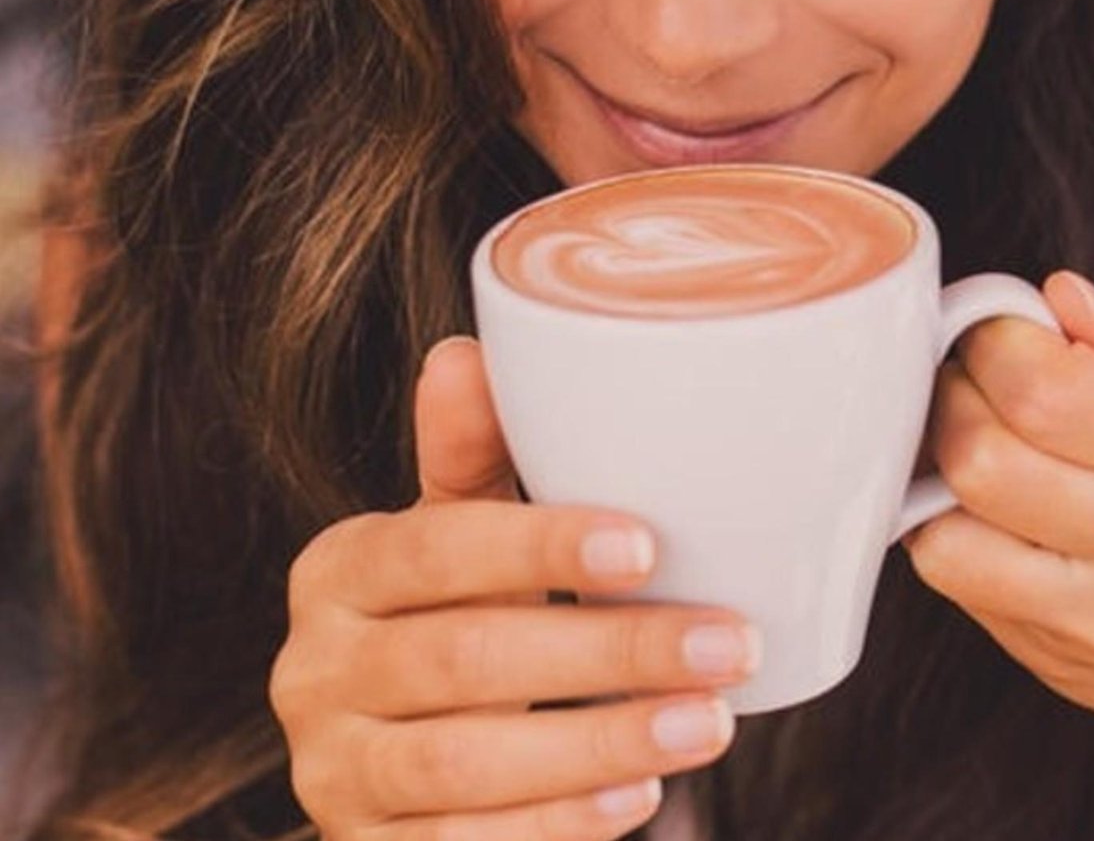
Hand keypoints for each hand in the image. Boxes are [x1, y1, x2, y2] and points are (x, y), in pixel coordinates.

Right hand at [268, 338, 760, 840]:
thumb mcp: (458, 539)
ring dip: (600, 742)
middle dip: (608, 652)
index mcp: (338, 571)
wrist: (396, 769)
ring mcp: (332, 772)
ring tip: (710, 722)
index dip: (538, 546)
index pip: (433, 547)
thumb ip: (470, 459)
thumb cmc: (453, 621)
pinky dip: (557, 824)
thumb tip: (466, 352)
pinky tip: (639, 796)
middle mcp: (313, 670)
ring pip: (466, 763)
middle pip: (463, 658)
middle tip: (729, 643)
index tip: (647, 547)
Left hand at [905, 271, 1093, 742]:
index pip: (1050, 387)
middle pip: (985, 453)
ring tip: (973, 440)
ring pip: (954, 522)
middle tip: (974, 382)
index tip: (1002, 334)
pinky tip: (975, 506)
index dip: (996, 343)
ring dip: (937, 465)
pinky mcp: (1056, 655)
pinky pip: (952, 574)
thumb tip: (1056, 295)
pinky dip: (940, 525)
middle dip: (954, 395)